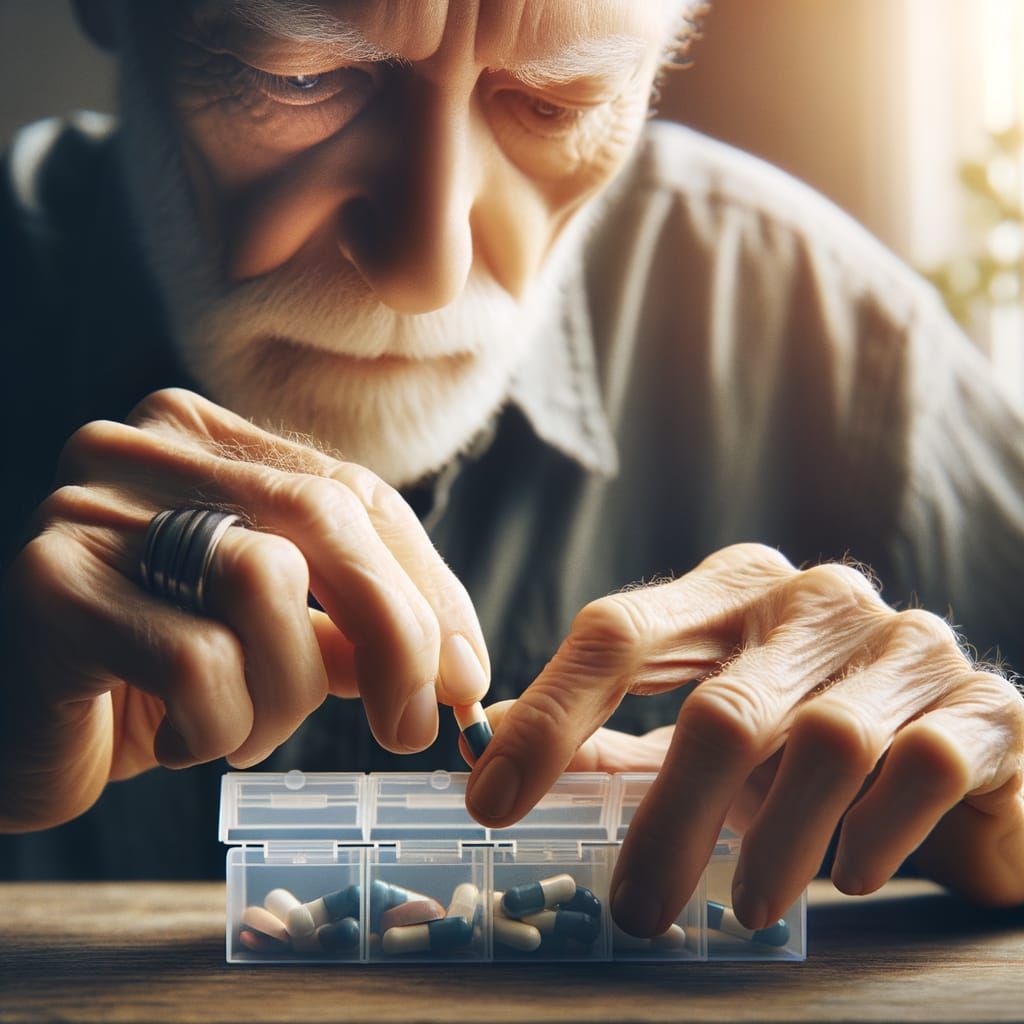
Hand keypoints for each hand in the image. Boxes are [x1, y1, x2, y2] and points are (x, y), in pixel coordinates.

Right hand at [0, 388, 488, 831]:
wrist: (19, 731)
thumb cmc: (156, 680)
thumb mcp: (277, 640)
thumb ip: (356, 629)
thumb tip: (460, 666)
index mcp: (208, 440)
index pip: (357, 493)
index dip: (430, 587)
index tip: (467, 675)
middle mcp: (146, 448)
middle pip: (326, 517)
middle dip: (397, 635)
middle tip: (413, 729)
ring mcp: (91, 506)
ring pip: (268, 588)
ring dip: (283, 695)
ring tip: (240, 729)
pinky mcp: (51, 584)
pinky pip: (197, 662)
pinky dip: (216, 727)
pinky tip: (175, 740)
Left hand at [465, 543, 1023, 934]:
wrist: (964, 760)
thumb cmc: (805, 747)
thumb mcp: (702, 734)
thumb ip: (610, 741)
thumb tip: (491, 759)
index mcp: (730, 591)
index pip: (619, 631)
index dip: (549, 716)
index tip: (489, 802)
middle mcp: (816, 599)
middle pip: (720, 706)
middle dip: (667, 822)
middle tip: (634, 911)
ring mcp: (906, 643)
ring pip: (827, 744)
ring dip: (774, 843)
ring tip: (743, 907)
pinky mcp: (985, 705)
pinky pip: (926, 767)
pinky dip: (877, 832)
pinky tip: (850, 874)